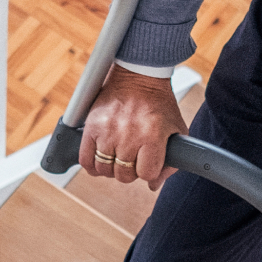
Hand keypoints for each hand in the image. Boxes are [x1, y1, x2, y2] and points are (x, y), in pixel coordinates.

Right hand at [79, 67, 187, 188]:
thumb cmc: (159, 104)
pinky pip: (85, 159)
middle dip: (130, 171)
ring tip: (117, 156)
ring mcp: (108, 130)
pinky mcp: (91, 125)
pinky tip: (100, 159)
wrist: (139, 75)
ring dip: (111, 168)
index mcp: (153, 136)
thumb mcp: (176, 130)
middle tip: (132, 158)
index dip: (148, 172)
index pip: (146, 174)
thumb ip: (171, 161)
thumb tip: (153, 185)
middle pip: (124, 175)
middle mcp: (129, 135)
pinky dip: (92, 165)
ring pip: (104, 169)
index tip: (148, 162)